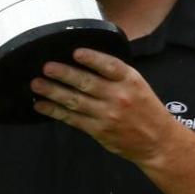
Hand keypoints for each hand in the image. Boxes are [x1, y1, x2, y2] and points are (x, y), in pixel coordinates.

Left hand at [31, 48, 183, 164]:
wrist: (158, 141)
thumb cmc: (146, 109)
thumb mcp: (137, 84)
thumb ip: (115, 74)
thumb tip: (84, 60)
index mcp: (130, 80)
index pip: (110, 66)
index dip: (92, 58)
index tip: (75, 52)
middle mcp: (119, 96)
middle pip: (87, 83)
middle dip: (64, 74)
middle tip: (46, 67)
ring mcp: (107, 115)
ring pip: (75, 101)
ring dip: (53, 92)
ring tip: (36, 84)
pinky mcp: (99, 130)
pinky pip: (73, 119)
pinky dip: (55, 111)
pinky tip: (42, 105)